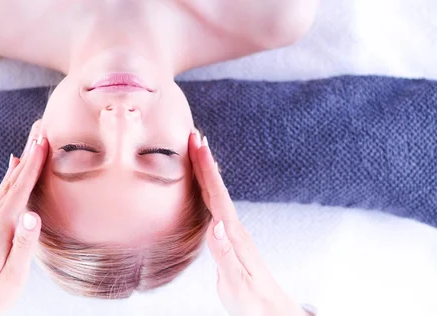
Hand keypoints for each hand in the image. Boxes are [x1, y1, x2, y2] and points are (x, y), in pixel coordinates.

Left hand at [0, 128, 48, 315]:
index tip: (43, 142)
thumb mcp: (13, 275)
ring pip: (6, 186)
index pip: (19, 191)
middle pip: (11, 182)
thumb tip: (32, 215)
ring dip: (20, 164)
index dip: (33, 165)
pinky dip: (11, 179)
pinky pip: (2, 195)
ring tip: (31, 145)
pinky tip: (13, 171)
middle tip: (40, 132)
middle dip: (28, 156)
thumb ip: (24, 245)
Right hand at [189, 132, 310, 315]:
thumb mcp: (236, 283)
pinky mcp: (229, 237)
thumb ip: (225, 255)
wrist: (269, 310)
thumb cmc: (252, 300)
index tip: (198, 144)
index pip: (218, 196)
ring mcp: (232, 231)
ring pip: (216, 194)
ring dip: (207, 171)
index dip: (207, 169)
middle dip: (205, 161)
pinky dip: (209, 189)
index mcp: (233, 235)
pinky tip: (205, 185)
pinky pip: (215, 205)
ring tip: (197, 151)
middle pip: (217, 188)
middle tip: (194, 135)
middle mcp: (234, 228)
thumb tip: (215, 225)